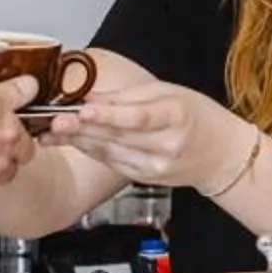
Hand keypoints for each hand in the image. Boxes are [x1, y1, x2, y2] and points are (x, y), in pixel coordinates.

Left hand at [44, 73, 245, 190]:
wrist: (221, 155)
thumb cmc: (196, 117)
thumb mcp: (169, 93)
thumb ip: (127, 96)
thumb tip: (88, 94)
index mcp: (176, 116)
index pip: (137, 117)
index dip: (108, 115)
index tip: (81, 110)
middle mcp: (166, 147)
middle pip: (116, 136)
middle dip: (80, 128)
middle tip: (51, 119)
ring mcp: (155, 167)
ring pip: (108, 152)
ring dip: (78, 141)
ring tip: (51, 130)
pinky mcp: (145, 179)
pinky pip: (111, 162)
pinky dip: (91, 150)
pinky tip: (73, 141)